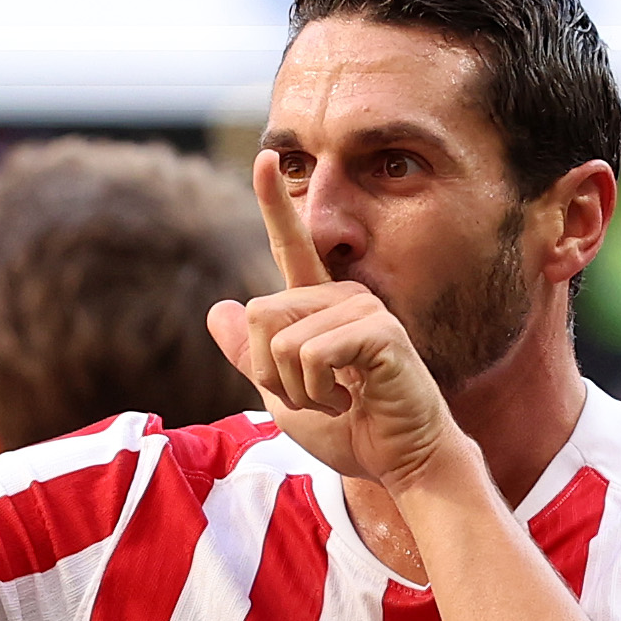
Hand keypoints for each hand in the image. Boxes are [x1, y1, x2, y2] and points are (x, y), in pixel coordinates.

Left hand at [206, 151, 461, 491]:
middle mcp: (341, 294)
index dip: (275, 203)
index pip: (291, 247)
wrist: (401, 462)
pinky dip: (317, 391)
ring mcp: (363, 307)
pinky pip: (309, 354)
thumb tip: (219, 308)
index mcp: (319, 306)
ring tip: (340, 399)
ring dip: (296, 388)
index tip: (265, 158)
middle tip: (317, 396)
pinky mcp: (379, 329)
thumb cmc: (351, 430)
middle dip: (269, 373)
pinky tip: (353, 400)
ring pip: (279, 339)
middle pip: (258, 313)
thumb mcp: (284, 396)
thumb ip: (251, 356)